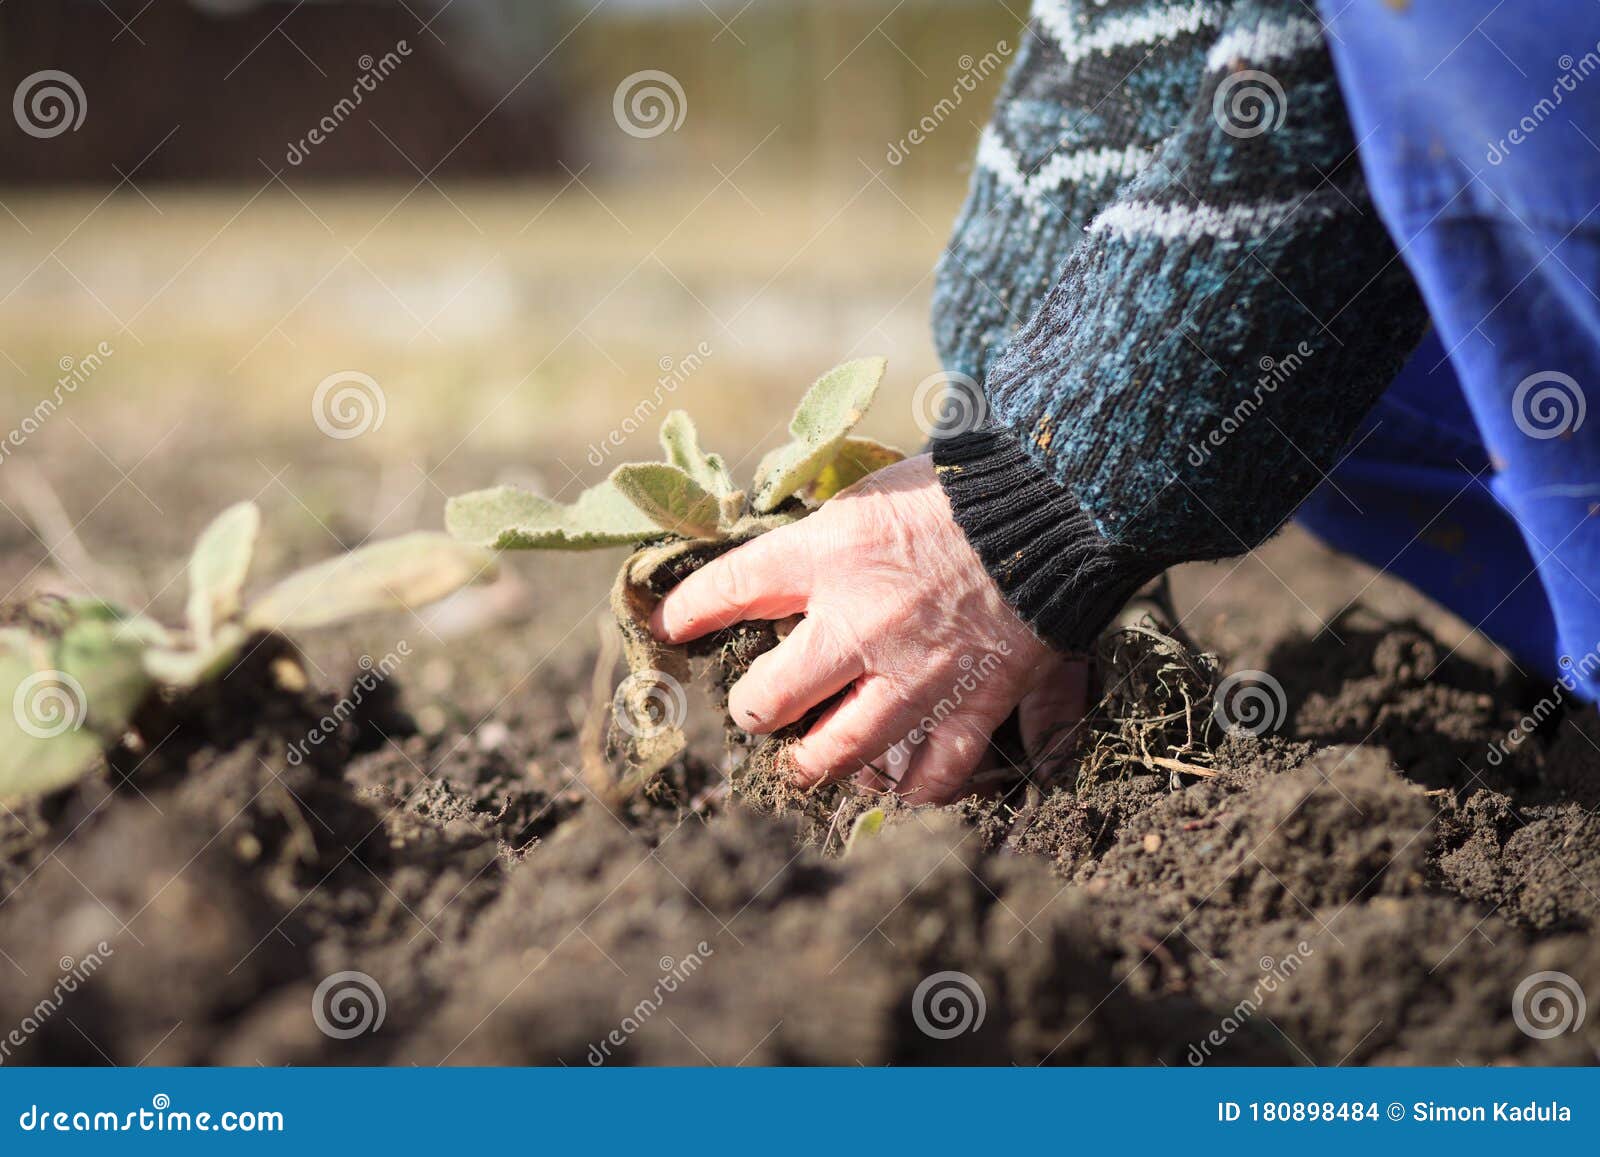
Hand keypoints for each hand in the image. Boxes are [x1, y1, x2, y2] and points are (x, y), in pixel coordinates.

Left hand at [651, 454, 1087, 803]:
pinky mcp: (979, 702)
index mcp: (830, 556)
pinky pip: (940, 774)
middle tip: (756, 711)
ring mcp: (920, 674)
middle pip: (769, 702)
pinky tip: (906, 780)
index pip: (728, 589)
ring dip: (816, 764)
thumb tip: (781, 560)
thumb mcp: (873, 490)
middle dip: (751, 712)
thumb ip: (825, 535)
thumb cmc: (964, 484)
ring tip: (811, 763)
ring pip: (842, 754)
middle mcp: (862, 624)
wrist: (1061, 498)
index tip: (668, 626)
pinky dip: (921, 786)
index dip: (687, 613)